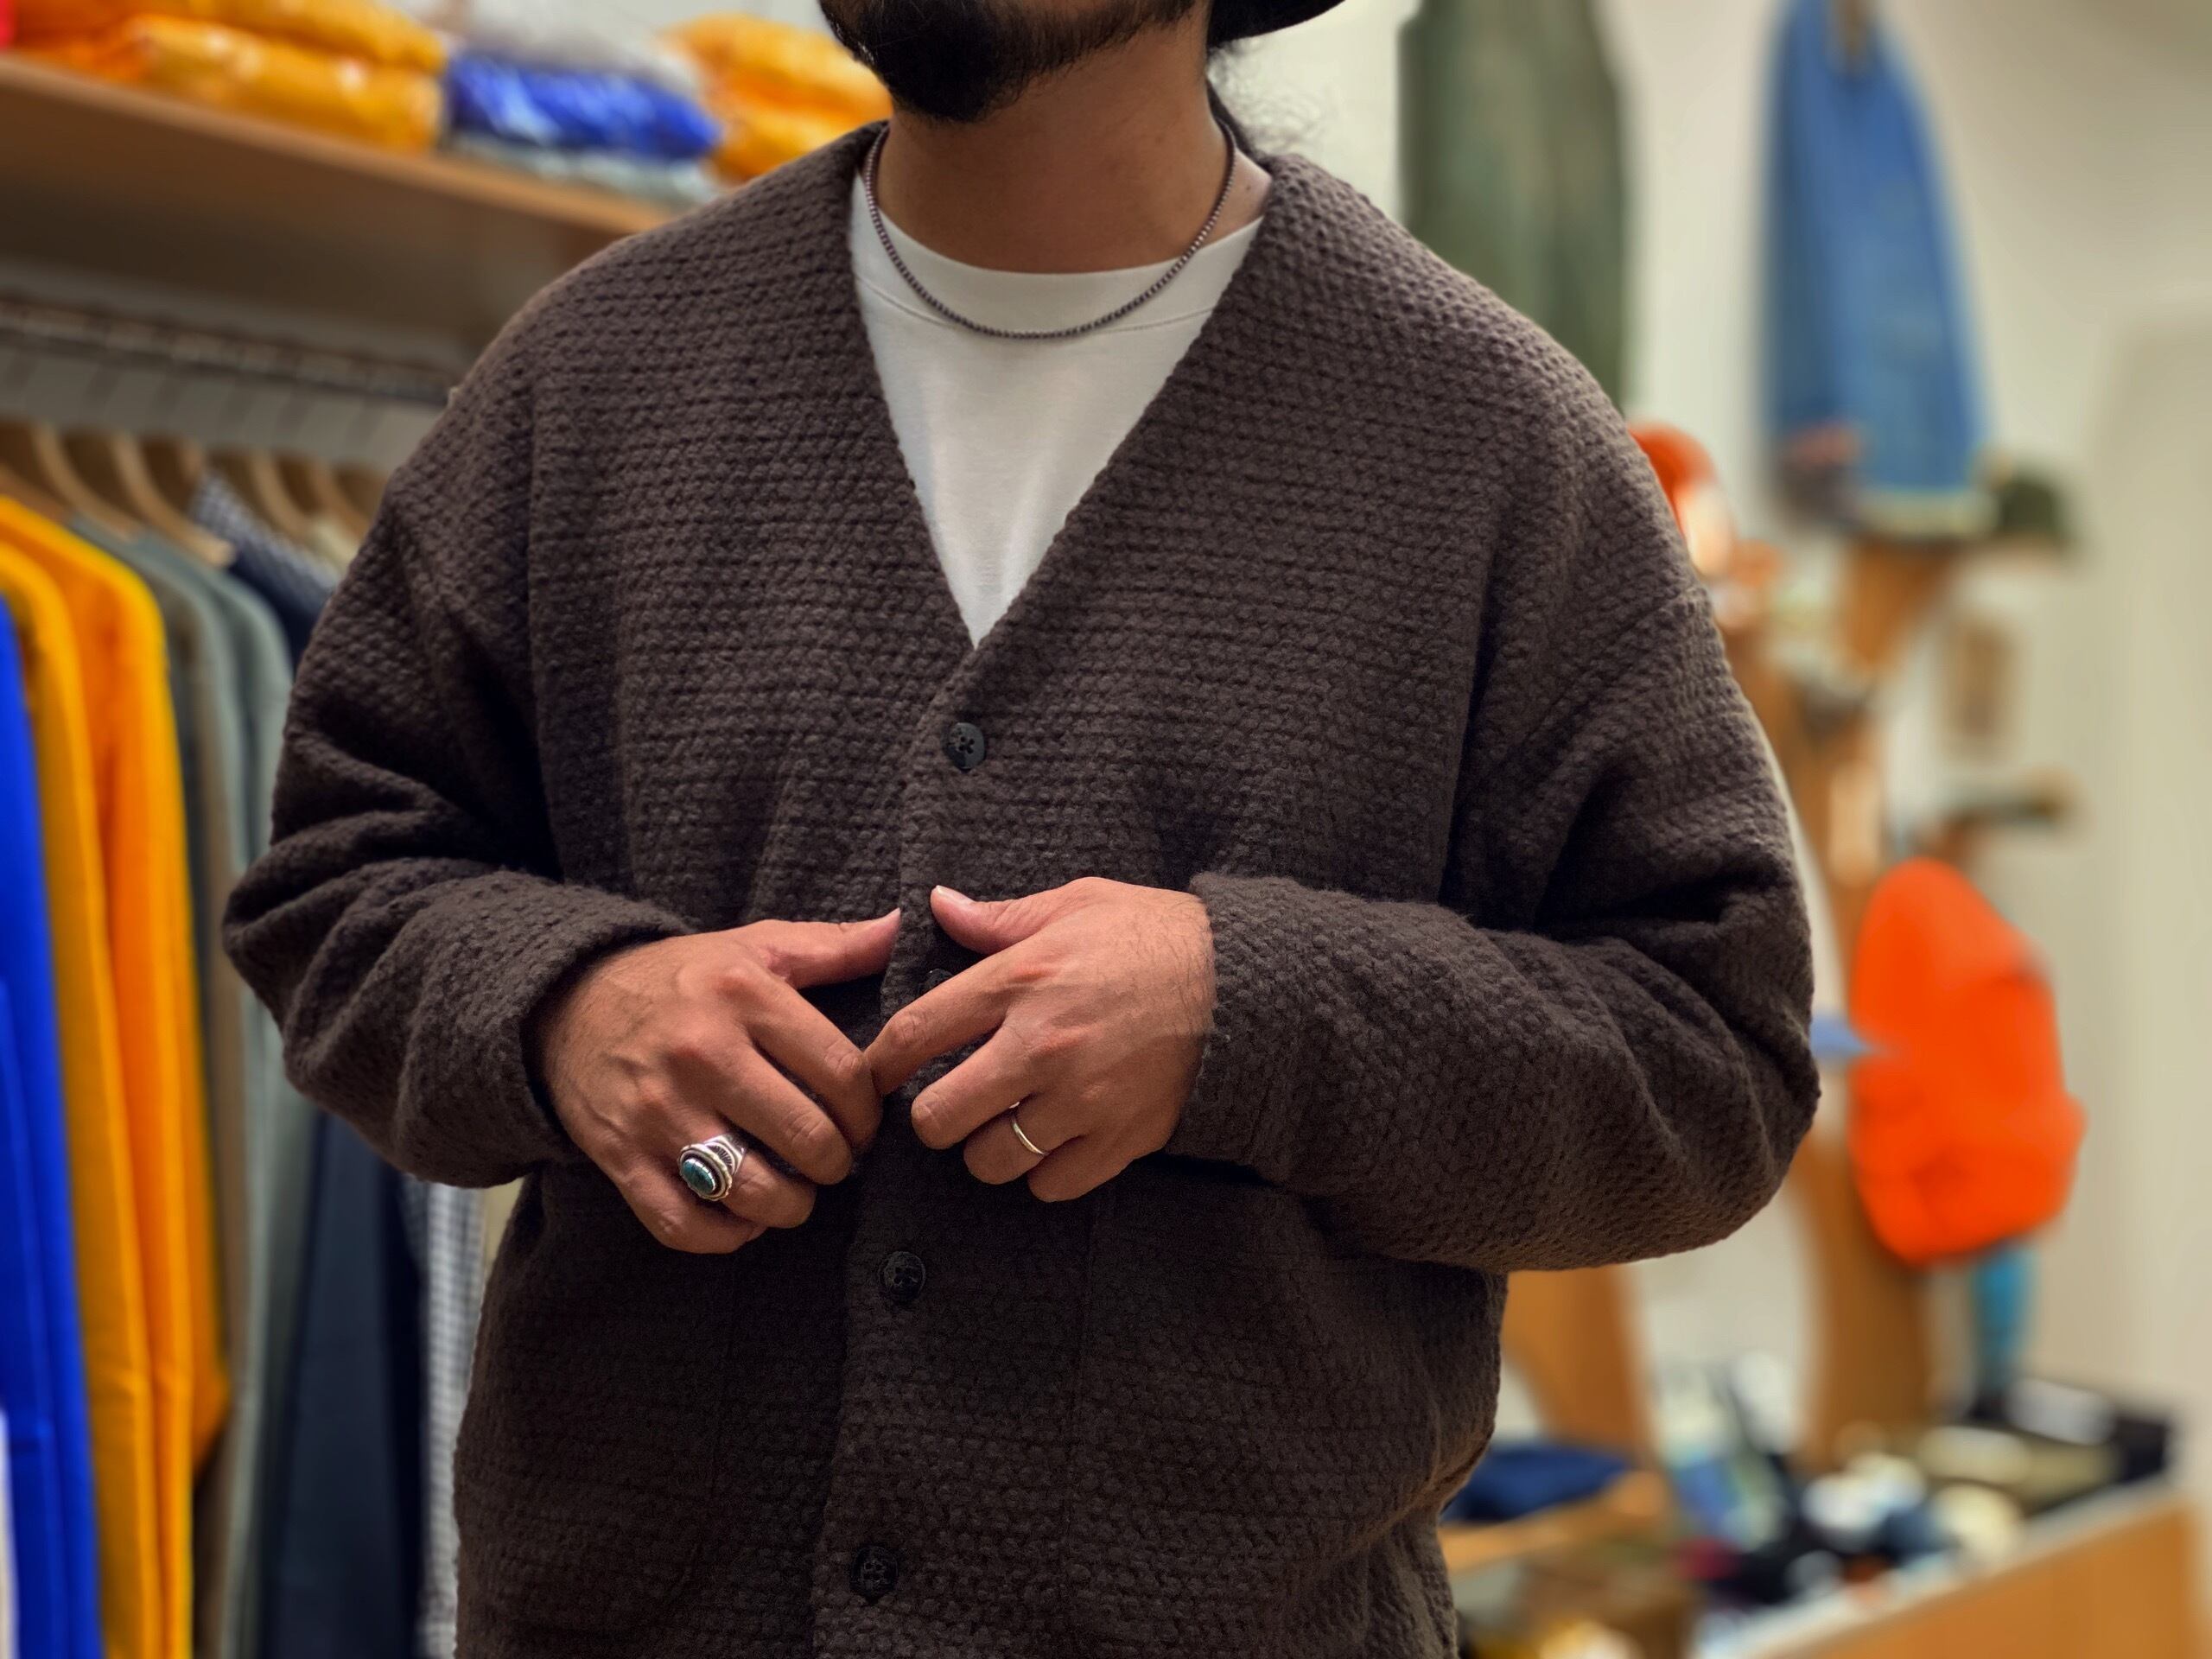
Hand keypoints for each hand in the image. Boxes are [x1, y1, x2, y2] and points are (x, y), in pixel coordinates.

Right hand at [533, 910, 899, 1252]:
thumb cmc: (682, 980)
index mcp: (743, 996)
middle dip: (838, 1163)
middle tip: (836, 1160)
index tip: (865, 1122)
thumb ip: (833, 944)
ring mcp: (657, 1111)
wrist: (568, 1005)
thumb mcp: (756, 945)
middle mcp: (701, 1053)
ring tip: (797, 1192)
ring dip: (791, 1206)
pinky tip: (745, 1218)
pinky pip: (684, 1224)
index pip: (842, 1073)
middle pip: (806, 1138)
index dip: (869, 1112)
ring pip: (752, 1190)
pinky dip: (726, 1236)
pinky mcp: (621, 1158)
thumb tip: (900, 926)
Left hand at [866, 880, 1214, 1201]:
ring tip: (1003, 1123)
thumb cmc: (1156, 936)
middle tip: (948, 1102)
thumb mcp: (1077, 904)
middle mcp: (1041, 1046)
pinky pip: (1051, 1185)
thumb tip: (938, 906)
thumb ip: (1000, 917)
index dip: (883, 1061)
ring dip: (988, 1148)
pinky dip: (1043, 1173)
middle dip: (931, 1116)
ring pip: (990, 1161)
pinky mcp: (1120, 1138)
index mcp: (1020, 980)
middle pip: (938, 1117)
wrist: (1247, 984)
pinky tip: (1052, 1143)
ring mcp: (1081, 1100)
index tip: (880, 1071)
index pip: (915, 1033)